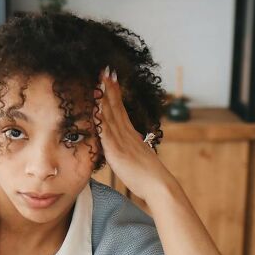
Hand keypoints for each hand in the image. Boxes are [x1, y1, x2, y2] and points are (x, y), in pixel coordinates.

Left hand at [95, 66, 171, 200]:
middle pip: (115, 106)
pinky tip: (94, 107)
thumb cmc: (148, 177)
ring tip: (99, 79)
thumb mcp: (138, 157)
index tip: (109, 77)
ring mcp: (122, 141)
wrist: (159, 185)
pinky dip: (100, 119)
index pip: (120, 109)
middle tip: (103, 69)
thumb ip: (130, 148)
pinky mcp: (117, 151)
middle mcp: (127, 134)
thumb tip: (128, 146)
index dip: (113, 93)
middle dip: (108, 87)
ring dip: (104, 97)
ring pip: (110, 115)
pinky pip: (106, 132)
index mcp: (131, 134)